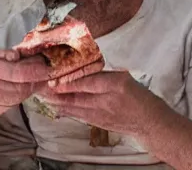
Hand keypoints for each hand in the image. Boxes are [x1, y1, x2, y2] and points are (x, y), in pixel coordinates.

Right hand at [0, 49, 50, 118]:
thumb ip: (5, 54)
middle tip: (45, 74)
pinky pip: (12, 105)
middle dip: (36, 81)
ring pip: (19, 98)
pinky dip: (19, 97)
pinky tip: (19, 89)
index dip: (36, 71)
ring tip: (34, 81)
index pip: (19, 73)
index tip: (47, 67)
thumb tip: (23, 56)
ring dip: (29, 89)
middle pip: (22, 87)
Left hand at [39, 70, 168, 136]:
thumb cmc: (139, 96)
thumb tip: (82, 68)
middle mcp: (107, 100)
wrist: (150, 122)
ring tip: (43, 95)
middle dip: (57, 92)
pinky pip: (79, 115)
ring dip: (58, 101)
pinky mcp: (99, 123)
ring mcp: (103, 114)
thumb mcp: (125, 78)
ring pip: (75, 107)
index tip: (53, 78)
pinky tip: (56, 107)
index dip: (68, 81)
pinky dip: (66, 111)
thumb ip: (104, 75)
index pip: (87, 81)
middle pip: (77, 96)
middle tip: (40, 86)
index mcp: (116, 84)